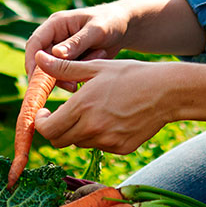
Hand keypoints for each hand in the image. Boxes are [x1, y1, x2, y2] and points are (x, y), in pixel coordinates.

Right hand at [25, 3, 131, 89]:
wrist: (124, 28)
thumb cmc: (110, 22)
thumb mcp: (96, 30)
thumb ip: (77, 42)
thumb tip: (56, 54)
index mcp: (56, 24)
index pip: (35, 44)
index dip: (33, 62)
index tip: (37, 80)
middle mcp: (54, 37)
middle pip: (42, 61)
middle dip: (53, 75)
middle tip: (71, 86)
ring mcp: (61, 50)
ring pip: (53, 70)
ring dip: (68, 76)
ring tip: (89, 73)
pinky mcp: (69, 61)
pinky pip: (65, 74)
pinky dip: (76, 77)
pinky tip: (90, 74)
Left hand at [29, 52, 172, 153]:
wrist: (167, 92)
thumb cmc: (130, 75)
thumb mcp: (96, 67)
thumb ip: (64, 67)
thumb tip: (38, 58)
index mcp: (82, 106)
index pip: (47, 129)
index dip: (41, 123)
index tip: (45, 113)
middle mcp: (92, 128)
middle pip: (59, 141)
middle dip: (54, 129)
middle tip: (61, 115)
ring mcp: (107, 141)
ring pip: (79, 142)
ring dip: (77, 131)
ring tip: (92, 111)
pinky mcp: (121, 148)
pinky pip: (100, 146)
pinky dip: (98, 135)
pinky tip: (111, 118)